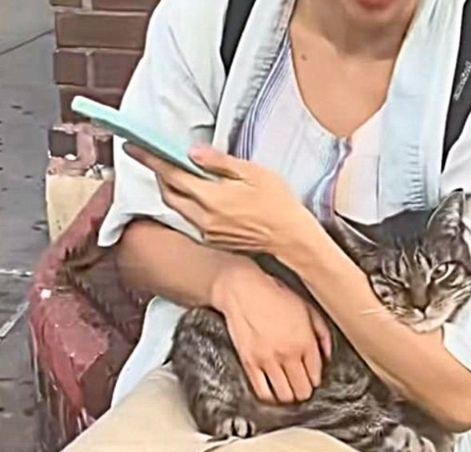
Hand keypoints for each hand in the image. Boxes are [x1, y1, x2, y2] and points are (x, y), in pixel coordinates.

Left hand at [124, 143, 313, 255]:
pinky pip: (191, 218)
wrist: (292, 239)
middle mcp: (203, 217)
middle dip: (160, 175)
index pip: (171, 174)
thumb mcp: (254, 174)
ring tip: (180, 175)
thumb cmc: (279, 205)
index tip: (133, 147)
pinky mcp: (214, 240)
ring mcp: (207, 232)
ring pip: (178, 207)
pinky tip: (200, 196)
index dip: (150, 159)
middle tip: (158, 159)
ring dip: (174, 190)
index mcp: (211, 198)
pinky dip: (188, 203)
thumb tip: (193, 153)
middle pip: (169, 193)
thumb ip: (220, 163)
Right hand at [210, 262, 333, 403]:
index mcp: (305, 342)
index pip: (316, 376)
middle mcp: (288, 354)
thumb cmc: (274, 295)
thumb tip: (327, 355)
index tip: (311, 379)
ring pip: (284, 395)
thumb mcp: (308, 309)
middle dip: (304, 391)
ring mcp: (268, 360)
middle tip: (301, 388)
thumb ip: (322, 334)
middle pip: (302, 389)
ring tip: (288, 392)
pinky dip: (270, 397)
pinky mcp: (249, 362)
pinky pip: (262, 391)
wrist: (243, 289)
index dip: (315, 380)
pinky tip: (272, 393)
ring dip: (288, 396)